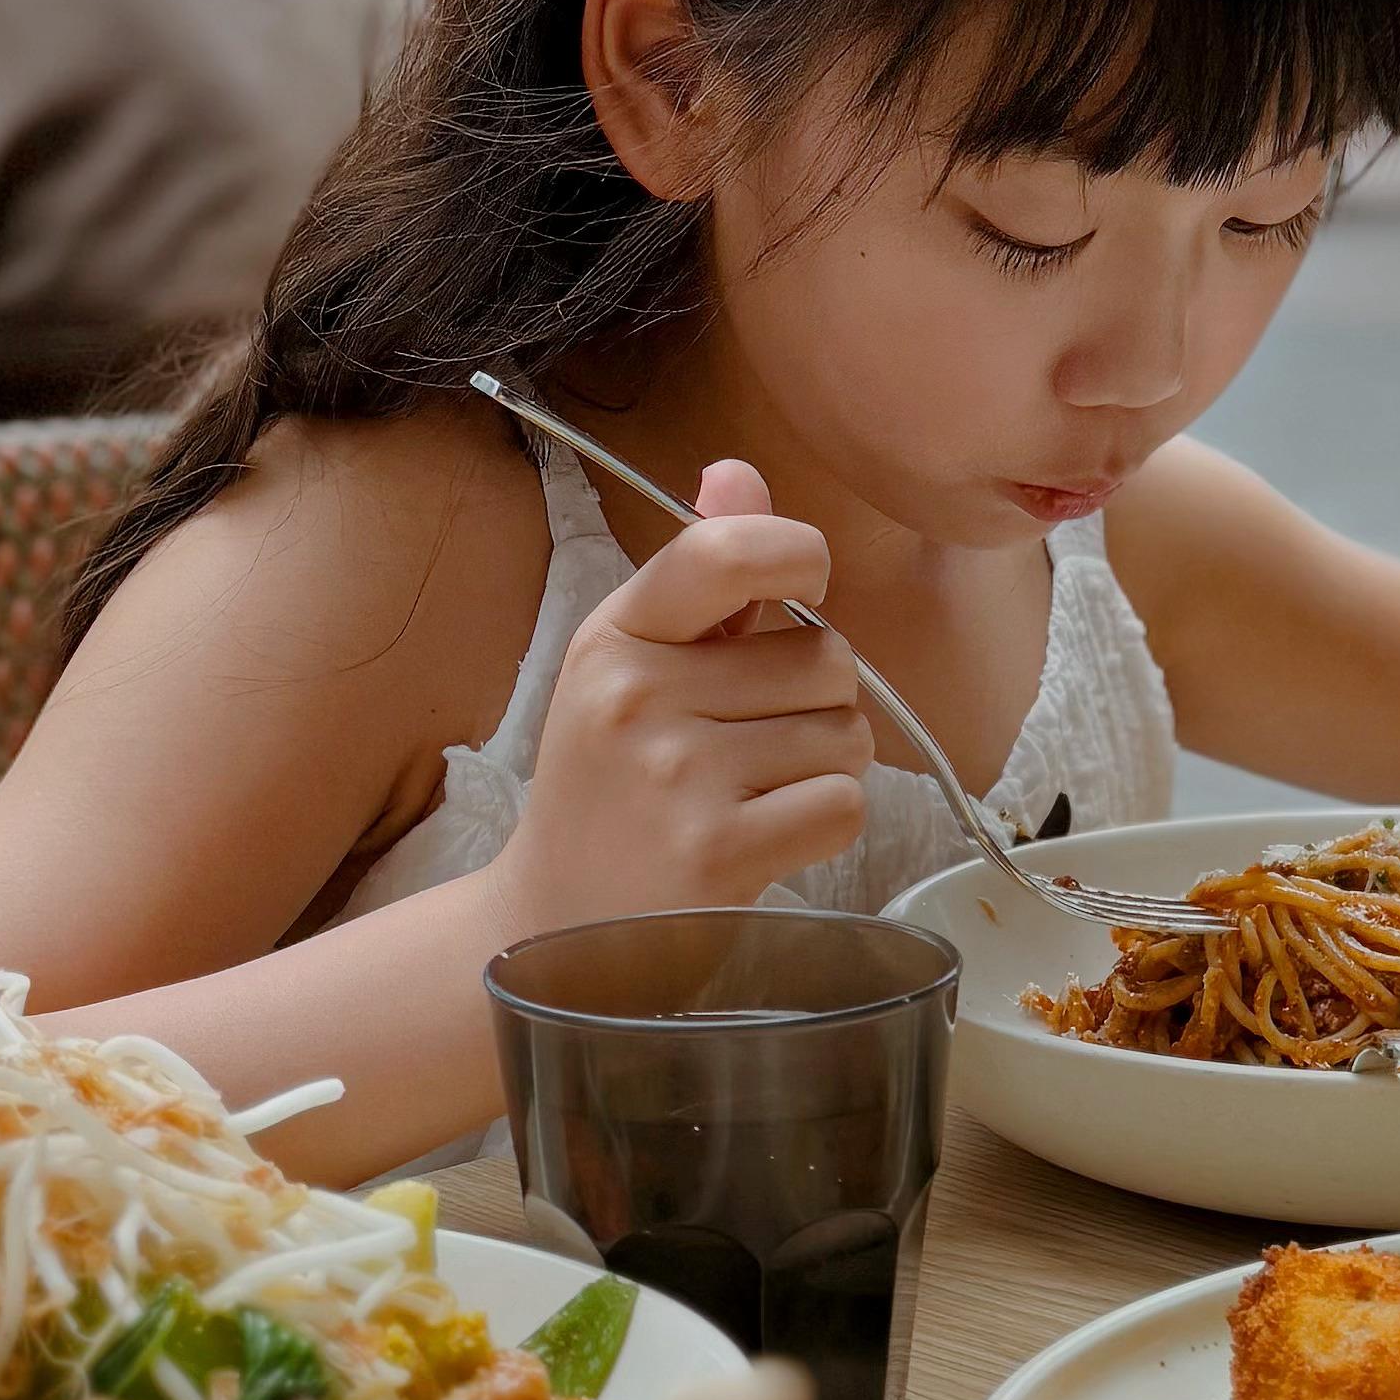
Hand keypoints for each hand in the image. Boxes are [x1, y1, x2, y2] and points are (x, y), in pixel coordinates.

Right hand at [506, 454, 872, 922]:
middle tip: (755, 746)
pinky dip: (824, 823)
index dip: (799, 553)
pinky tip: (768, 838)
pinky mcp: (716, 853)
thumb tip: (737, 473)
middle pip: (825, 657)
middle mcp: (637, 698)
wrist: (555, 926)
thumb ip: (699, 577)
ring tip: (756, 795)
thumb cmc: (608, 790)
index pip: (724, 551)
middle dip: (817, 702)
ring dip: (825, 766)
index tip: (806, 588)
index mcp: (616, 637)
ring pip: (844, 734)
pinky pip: (841, 804)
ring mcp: (676, 778)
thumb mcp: (629, 669)